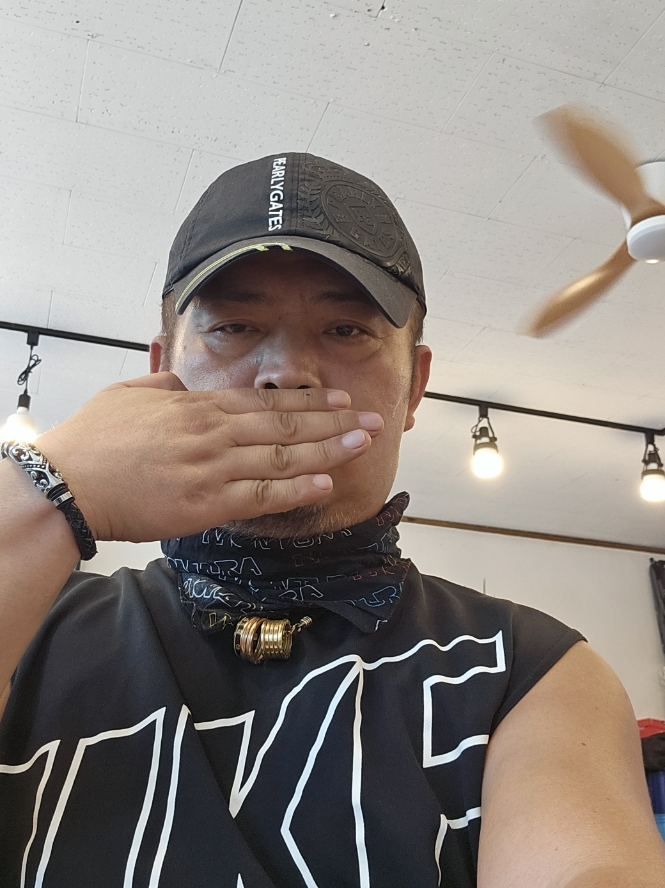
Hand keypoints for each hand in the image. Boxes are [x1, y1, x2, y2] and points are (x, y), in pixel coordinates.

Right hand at [37, 373, 382, 541]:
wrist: (68, 483)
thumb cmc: (92, 440)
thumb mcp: (129, 394)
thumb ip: (163, 385)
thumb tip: (183, 383)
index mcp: (196, 406)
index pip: (264, 401)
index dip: (307, 401)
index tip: (339, 399)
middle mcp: (213, 433)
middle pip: (286, 425)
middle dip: (335, 421)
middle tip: (373, 418)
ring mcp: (213, 468)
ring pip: (283, 457)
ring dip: (330, 449)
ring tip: (365, 443)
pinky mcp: (206, 504)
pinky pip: (262, 496)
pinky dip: (298, 489)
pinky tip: (327, 483)